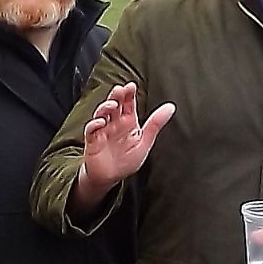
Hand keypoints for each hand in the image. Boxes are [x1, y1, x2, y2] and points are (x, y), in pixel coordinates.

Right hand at [72, 82, 175, 211]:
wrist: (111, 178)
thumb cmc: (127, 160)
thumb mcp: (144, 142)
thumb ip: (155, 124)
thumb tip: (171, 106)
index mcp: (128, 122)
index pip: (128, 104)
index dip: (129, 94)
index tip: (131, 86)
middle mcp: (114, 123)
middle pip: (114, 105)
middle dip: (116, 96)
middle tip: (120, 90)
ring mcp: (103, 130)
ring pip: (101, 114)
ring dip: (105, 107)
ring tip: (112, 104)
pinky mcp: (93, 140)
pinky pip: (91, 129)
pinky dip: (95, 124)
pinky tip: (101, 122)